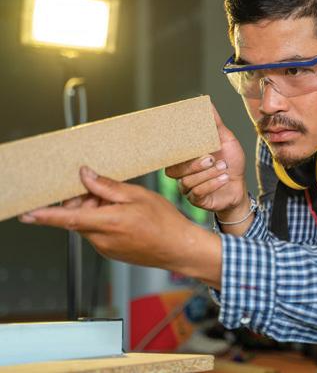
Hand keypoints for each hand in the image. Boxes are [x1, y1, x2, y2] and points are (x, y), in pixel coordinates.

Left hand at [19, 167, 221, 286]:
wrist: (178, 248)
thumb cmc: (164, 221)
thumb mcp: (137, 195)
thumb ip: (107, 187)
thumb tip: (86, 176)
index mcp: (109, 222)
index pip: (68, 218)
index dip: (45, 216)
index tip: (26, 214)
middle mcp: (102, 239)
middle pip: (77, 217)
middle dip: (82, 202)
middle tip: (101, 189)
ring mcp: (105, 248)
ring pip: (87, 225)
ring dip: (93, 211)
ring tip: (119, 202)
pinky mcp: (111, 252)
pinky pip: (97, 233)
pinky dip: (101, 221)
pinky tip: (122, 215)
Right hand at [166, 105, 248, 219]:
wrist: (241, 186)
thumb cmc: (231, 162)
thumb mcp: (226, 139)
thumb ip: (215, 123)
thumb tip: (207, 102)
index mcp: (186, 157)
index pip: (171, 153)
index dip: (172, 148)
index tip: (183, 142)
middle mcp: (183, 172)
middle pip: (173, 170)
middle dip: (193, 164)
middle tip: (210, 158)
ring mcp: (188, 187)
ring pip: (187, 181)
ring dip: (207, 174)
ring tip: (223, 167)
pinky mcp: (196, 200)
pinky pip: (196, 193)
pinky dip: (212, 184)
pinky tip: (224, 178)